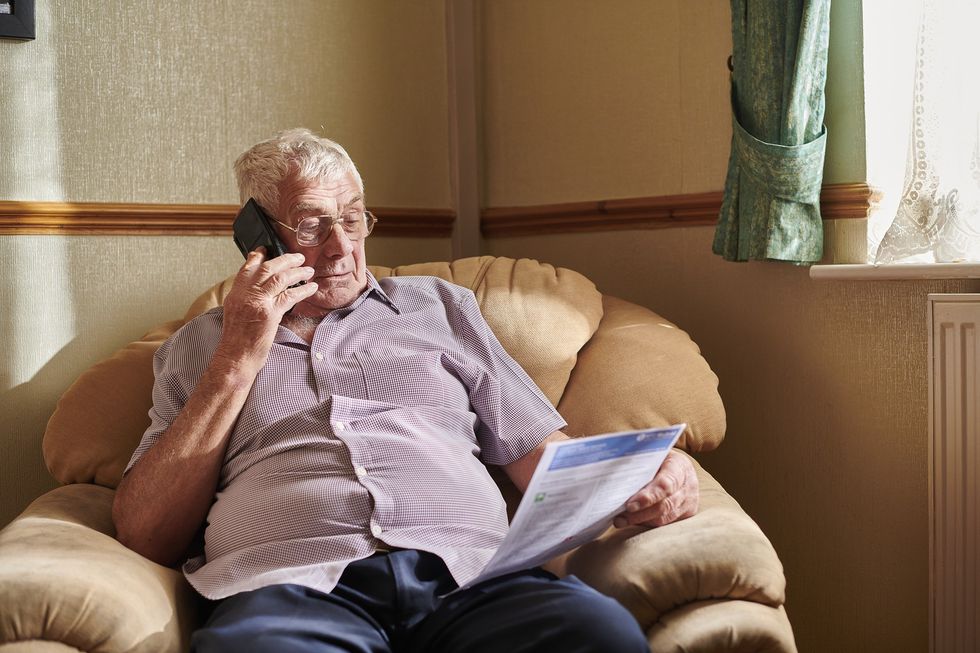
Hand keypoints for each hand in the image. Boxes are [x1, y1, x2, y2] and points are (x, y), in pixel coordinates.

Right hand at [213, 249, 317, 372]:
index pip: (247, 268)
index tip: (267, 249)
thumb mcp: (235, 313)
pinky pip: (290, 296)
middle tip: (297, 256)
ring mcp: (257, 302)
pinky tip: (312, 287)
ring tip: (308, 270)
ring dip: (297, 271)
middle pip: (267, 268)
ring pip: (280, 278)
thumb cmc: (237, 340)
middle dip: (284, 259)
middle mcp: (245, 294)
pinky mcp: (270, 314)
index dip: (259, 256)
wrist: (235, 357)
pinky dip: (303, 290)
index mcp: (235, 293)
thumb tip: (258, 288)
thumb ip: (245, 298)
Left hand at [613, 449, 698, 527]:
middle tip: (620, 517)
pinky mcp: (686, 513)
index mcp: (679, 466)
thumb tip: (615, 476)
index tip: (630, 505)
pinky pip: (666, 523)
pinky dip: (647, 522)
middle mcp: (688, 485)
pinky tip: (632, 520)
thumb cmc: (661, 458)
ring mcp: (689, 501)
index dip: (648, 497)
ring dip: (641, 520)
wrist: (680, 464)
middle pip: (665, 505)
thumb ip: (640, 463)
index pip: (665, 485)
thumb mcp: (653, 454)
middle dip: (640, 513)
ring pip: (665, 517)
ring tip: (621, 520)